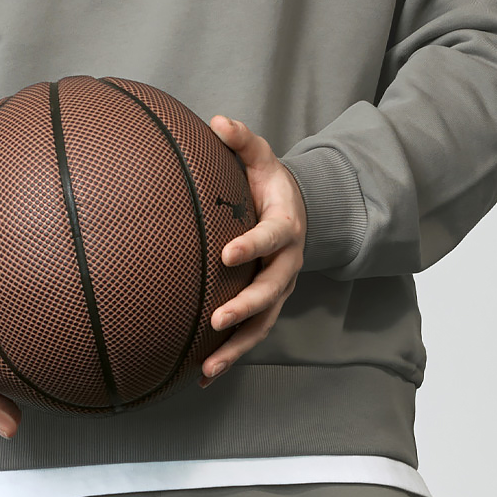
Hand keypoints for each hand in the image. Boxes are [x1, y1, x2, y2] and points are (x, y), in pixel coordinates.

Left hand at [199, 116, 307, 388]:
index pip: (274, 237)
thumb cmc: (267, 182)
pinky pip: (253, 334)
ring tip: (209, 365)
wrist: (294, 210)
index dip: (254, 245)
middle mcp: (288, 263)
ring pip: (264, 323)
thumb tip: (217, 121)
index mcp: (286, 225)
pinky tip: (203, 375)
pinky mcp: (268, 306)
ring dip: (238, 345)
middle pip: (273, 290)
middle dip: (247, 306)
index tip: (228, 254)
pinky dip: (231, 355)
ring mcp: (280, 288)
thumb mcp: (260, 156)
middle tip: (218, 319)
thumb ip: (241, 139)